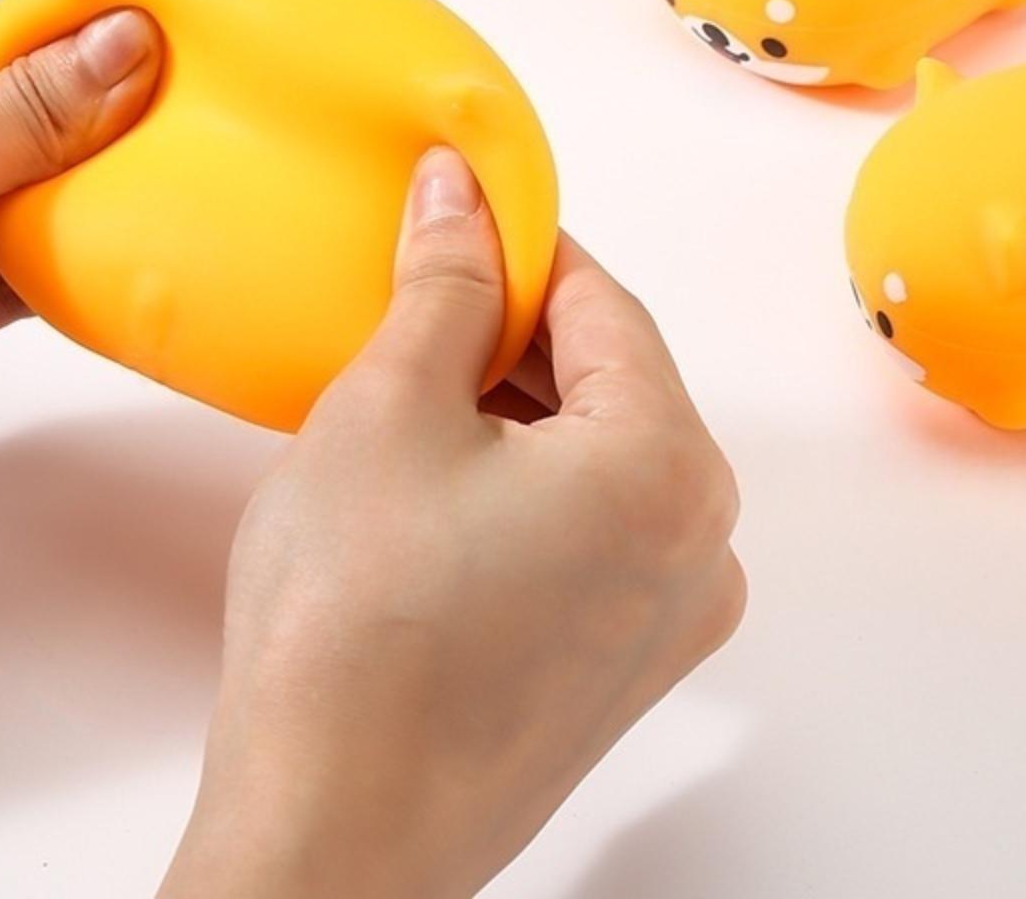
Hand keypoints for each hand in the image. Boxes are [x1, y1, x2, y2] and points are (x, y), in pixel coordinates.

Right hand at [163, 149, 743, 898]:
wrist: (327, 834)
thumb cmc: (351, 628)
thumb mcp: (388, 407)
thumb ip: (443, 282)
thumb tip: (458, 191)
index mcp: (667, 469)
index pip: (601, 299)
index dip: (517, 240)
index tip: (452, 210)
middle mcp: (698, 547)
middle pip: (608, 379)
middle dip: (509, 328)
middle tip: (409, 301)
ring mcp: (665, 620)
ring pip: (593, 455)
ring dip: (510, 406)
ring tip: (407, 393)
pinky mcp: (618, 671)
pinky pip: (585, 529)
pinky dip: (519, 482)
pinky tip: (431, 482)